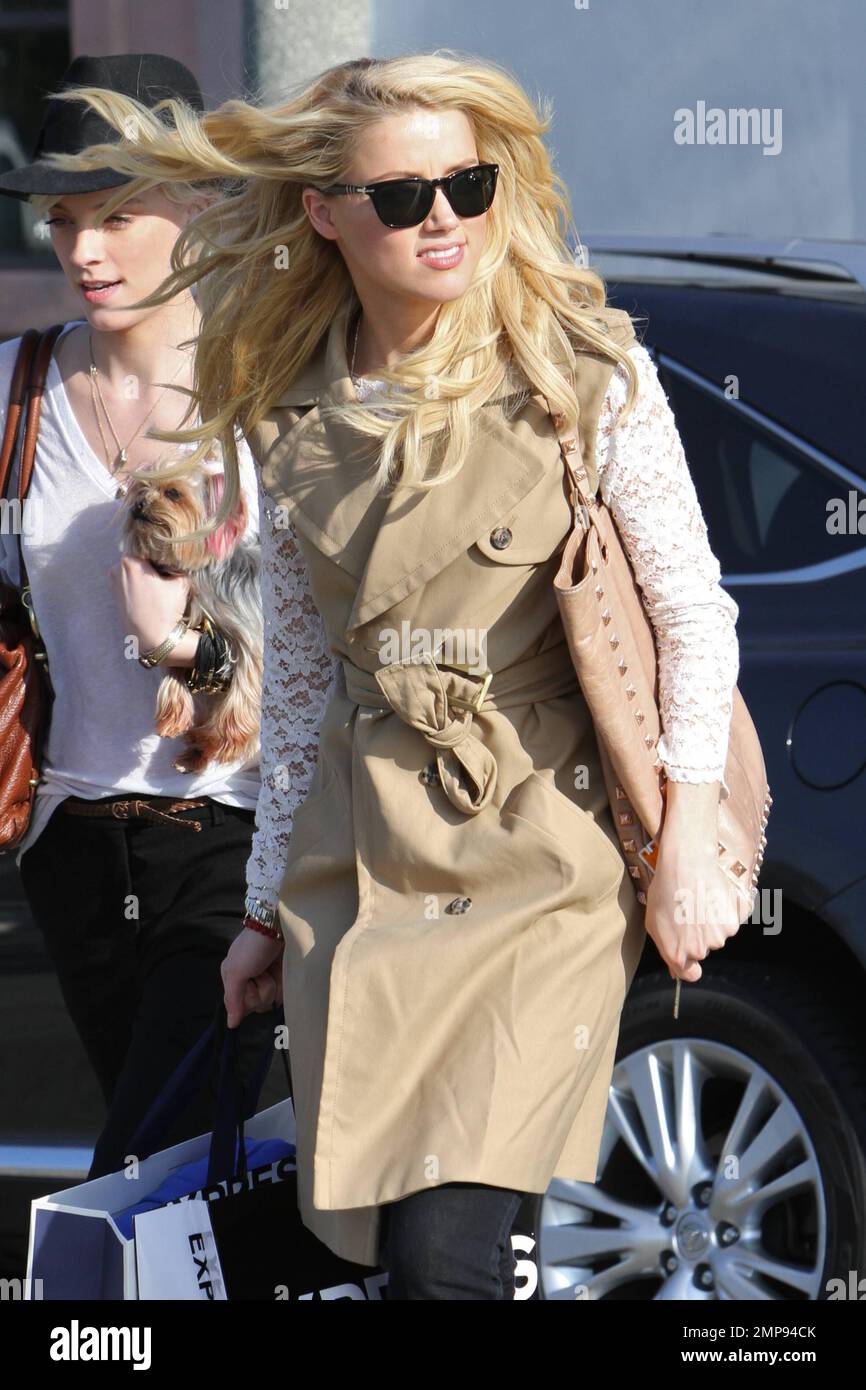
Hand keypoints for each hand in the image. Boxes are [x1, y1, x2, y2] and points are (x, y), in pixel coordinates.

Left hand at [109, 555, 189, 652]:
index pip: (146, 545)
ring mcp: (113, 582)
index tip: (169, 555)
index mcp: (130, 561)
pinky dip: (138, 582)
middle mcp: (116, 569)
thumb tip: (176, 559)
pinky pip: (127, 580)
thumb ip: (178, 566)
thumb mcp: (180, 583)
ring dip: (143, 571)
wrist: (154, 640)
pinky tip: (149, 592)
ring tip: (157, 582)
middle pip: (137, 556)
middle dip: (150, 560)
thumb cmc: (166, 611)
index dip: (159, 549)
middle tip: (164, 568)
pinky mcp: (114, 595)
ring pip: (132, 568)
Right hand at [221, 925, 283, 1028]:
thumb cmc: (253, 947)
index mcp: (232, 978)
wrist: (278, 927)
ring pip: (271, 1000)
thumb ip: (233, 998)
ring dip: (274, 985)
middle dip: (262, 991)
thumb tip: (230, 1024)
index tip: (250, 985)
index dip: (248, 999)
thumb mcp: (237, 971)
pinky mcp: (280, 976)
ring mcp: (266, 978)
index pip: (238, 1006)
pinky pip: (282, 993)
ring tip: (272, 968)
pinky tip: (282, 971)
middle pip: (257, 1005)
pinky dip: (283, 984)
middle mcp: (248, 981)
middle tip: (261, 973)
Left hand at [644, 838, 742, 982]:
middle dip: (696, 937)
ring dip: (710, 923)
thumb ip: (666, 949)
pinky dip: (724, 912)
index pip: (690, 975)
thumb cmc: (665, 891)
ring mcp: (719, 936)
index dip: (689, 967)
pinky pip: (729, 922)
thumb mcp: (654, 923)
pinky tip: (711, 897)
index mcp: (678, 954)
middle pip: (702, 951)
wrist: (686, 864)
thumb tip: (675, 971)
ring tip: (698, 901)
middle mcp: (701, 949)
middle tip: (688, 912)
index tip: (690, 960)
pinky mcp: (733, 922)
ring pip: (717, 936)